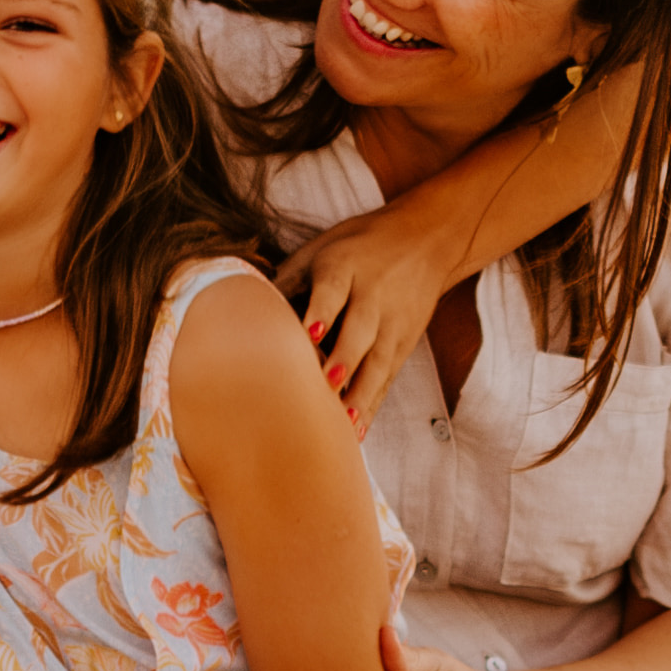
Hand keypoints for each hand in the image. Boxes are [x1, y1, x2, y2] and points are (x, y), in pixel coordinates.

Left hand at [278, 202, 466, 427]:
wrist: (425, 239)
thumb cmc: (357, 247)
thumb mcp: (322, 248)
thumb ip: (289, 278)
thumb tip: (245, 308)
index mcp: (345, 266)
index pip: (333, 289)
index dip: (322, 311)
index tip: (309, 333)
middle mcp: (373, 295)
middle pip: (360, 330)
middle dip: (346, 359)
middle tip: (328, 385)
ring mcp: (393, 322)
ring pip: (378, 361)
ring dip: (361, 393)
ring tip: (345, 424)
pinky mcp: (404, 343)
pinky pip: (387, 377)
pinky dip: (373, 403)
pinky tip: (358, 431)